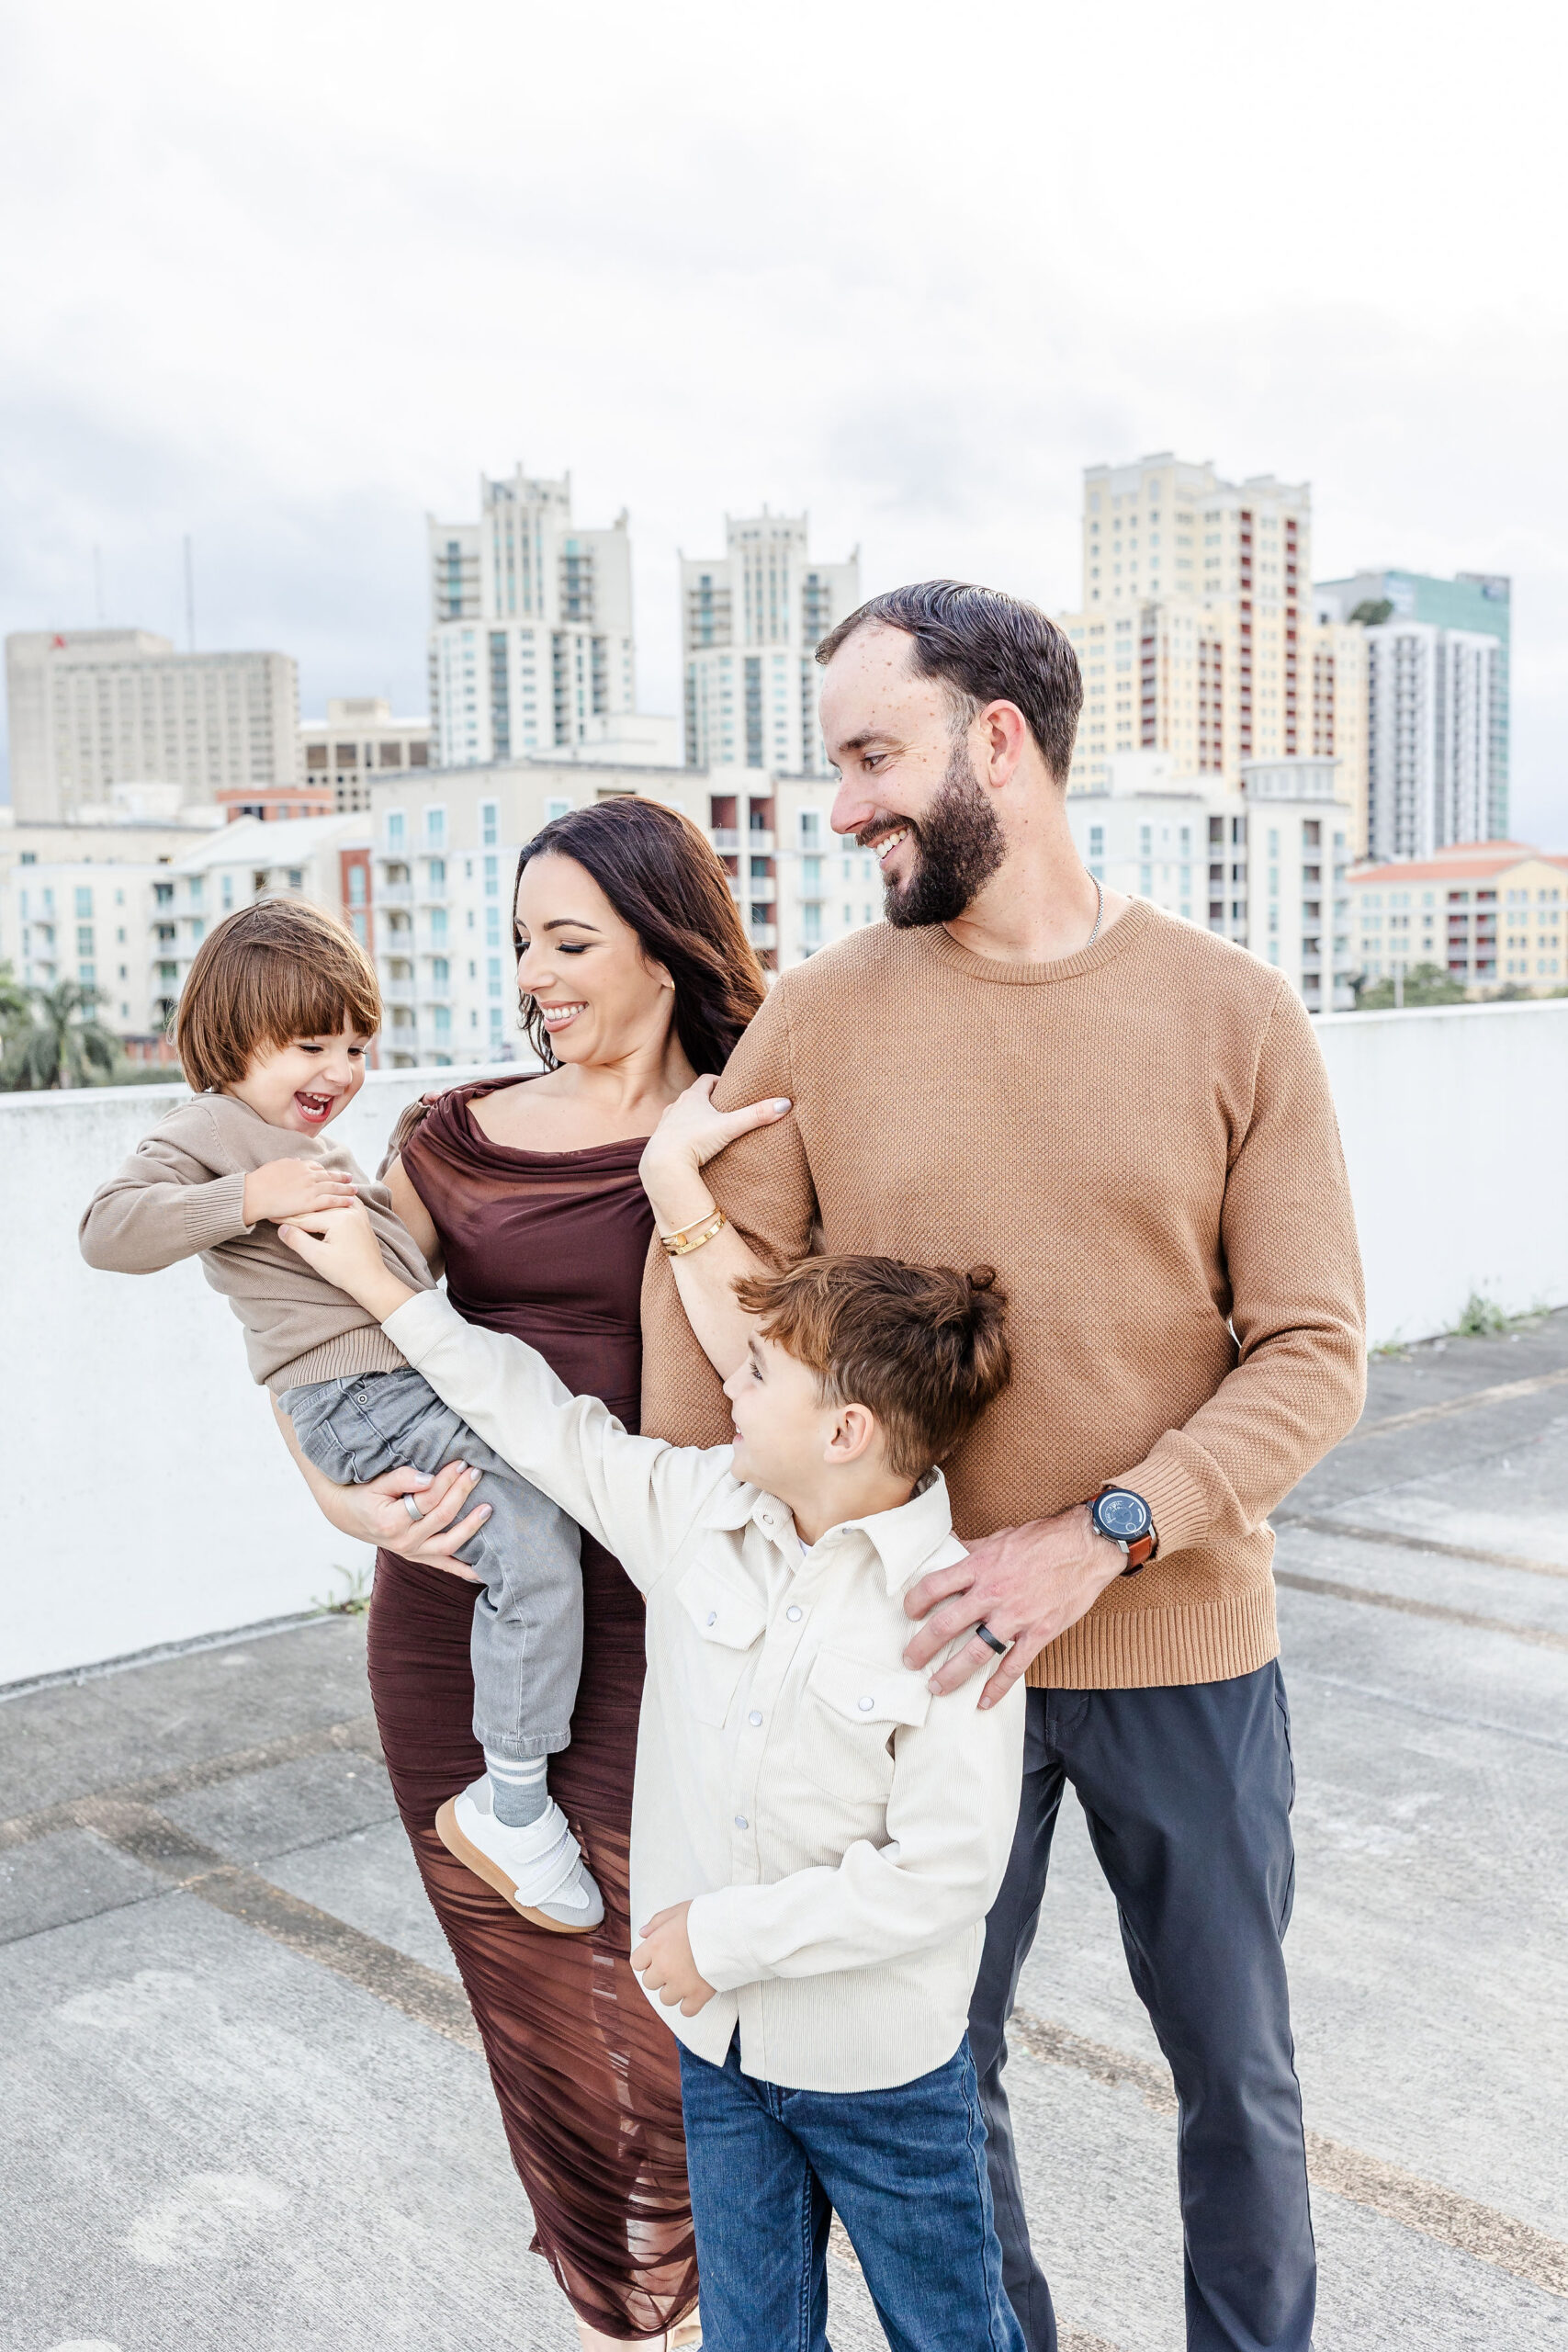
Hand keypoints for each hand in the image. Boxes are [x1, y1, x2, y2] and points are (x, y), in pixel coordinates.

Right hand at [243, 1157, 357, 1226]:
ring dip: (346, 1189)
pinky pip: (331, 1200)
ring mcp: (311, 1188)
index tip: (331, 1174)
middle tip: (350, 1179)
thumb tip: (297, 1161)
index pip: (317, 1167)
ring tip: (354, 1190)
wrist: (254, 1194)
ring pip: (333, 1187)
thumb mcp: (275, 1166)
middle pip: (329, 1176)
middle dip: (341, 1178)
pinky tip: (350, 1202)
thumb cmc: (259, 1182)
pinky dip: (342, 1200)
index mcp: (298, 1166)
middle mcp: (308, 1175)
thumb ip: (288, 1164)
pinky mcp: (311, 1201)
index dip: (325, 1172)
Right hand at [278, 1200, 412, 1319]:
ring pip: (328, 1206)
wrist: (372, 1281)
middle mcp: (349, 1212)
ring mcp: (358, 1215)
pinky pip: (344, 1205)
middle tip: (278, 1209)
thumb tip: (282, 1228)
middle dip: (297, 1211)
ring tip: (295, 1205)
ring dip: (312, 1206)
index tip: (270, 1216)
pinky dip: (333, 1203)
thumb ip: (297, 1240)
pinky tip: (326, 1199)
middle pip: (316, 1210)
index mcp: (338, 1219)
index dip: (286, 1219)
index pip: (305, 1218)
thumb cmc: (346, 1272)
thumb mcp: (317, 1257)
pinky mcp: (362, 1220)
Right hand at [344, 1460, 488, 1578]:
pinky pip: (444, 1565)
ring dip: (471, 1527)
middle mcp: (403, 1542)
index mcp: (392, 1522)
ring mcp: (412, 1553)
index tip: (460, 1463)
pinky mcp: (418, 1558)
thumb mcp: (377, 1483)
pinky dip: (464, 1570)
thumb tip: (430, 1478)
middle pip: (442, 1517)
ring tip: (487, 1509)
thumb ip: (403, 1478)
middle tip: (475, 1472)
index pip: (428, 1500)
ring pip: (449, 1543)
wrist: (349, 1515)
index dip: (446, 1480)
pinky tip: (483, 1571)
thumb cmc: (364, 1495)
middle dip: (461, 1493)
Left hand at [631, 1902, 714, 2016]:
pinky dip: (690, 2004)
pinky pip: (686, 2010)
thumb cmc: (705, 1917)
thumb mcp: (678, 1910)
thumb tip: (643, 1934)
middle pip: (649, 1982)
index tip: (658, 1955)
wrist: (732, 1929)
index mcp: (656, 1946)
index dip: (647, 1959)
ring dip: (673, 1990)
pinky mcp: (698, 1995)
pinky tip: (695, 1992)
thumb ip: (657, 1922)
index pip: (636, 1963)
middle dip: (660, 1975)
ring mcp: (681, 1984)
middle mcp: (664, 1967)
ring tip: (687, 1977)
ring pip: (665, 1998)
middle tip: (675, 1964)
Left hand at [639, 1076, 790, 1230]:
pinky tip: (690, 1146)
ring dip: (693, 1118)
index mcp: (692, 1097)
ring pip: (681, 1114)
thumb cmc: (694, 1140)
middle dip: (708, 1101)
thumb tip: (785, 1104)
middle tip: (724, 1109)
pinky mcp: (660, 1142)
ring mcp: (666, 1124)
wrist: (663, 1164)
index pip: (706, 1080)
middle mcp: (676, 1106)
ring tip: (707, 1128)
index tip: (730, 1088)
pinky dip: (682, 1136)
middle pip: (693, 1097)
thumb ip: (757, 1116)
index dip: (719, 1082)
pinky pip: (673, 1133)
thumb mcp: (729, 1127)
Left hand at [901, 1506, 1126, 1706]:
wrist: (1086, 1547)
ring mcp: (1016, 1616)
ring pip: (974, 1653)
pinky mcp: (1038, 1633)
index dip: (914, 1601)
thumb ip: (972, 1549)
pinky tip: (984, 1701)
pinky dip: (997, 1687)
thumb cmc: (1044, 1539)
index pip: (934, 1586)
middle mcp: (992, 1593)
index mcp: (980, 1567)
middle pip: (946, 1625)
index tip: (908, 1612)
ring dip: (951, 1673)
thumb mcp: (1001, 1537)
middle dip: (922, 1647)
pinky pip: (1013, 1667)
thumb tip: (948, 1548)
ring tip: (935, 1686)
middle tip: (909, 1660)